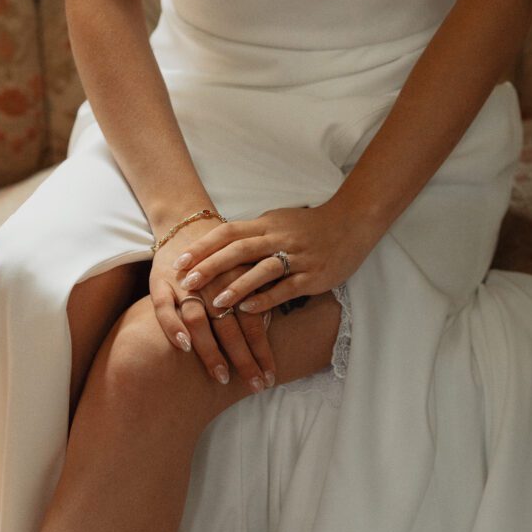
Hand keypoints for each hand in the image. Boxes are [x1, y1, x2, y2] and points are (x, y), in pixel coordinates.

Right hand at [149, 217, 276, 393]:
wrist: (186, 221)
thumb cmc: (222, 255)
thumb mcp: (244, 269)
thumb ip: (257, 295)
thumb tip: (274, 329)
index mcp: (238, 282)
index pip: (254, 321)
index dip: (262, 350)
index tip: (271, 378)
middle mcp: (214, 285)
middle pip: (232, 326)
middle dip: (244, 359)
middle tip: (256, 386)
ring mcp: (185, 285)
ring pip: (201, 320)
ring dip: (212, 350)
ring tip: (223, 377)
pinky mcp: (160, 282)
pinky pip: (164, 307)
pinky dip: (173, 326)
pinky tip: (184, 345)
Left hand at [167, 200, 376, 313]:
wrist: (352, 223)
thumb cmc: (311, 225)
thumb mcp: (279, 221)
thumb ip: (253, 233)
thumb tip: (223, 245)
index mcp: (267, 224)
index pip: (228, 232)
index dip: (203, 247)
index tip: (179, 261)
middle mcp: (279, 238)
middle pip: (239, 250)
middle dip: (211, 266)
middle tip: (187, 283)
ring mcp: (297, 257)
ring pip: (262, 270)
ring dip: (238, 286)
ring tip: (216, 303)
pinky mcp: (313, 275)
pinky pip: (287, 288)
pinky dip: (266, 298)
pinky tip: (248, 309)